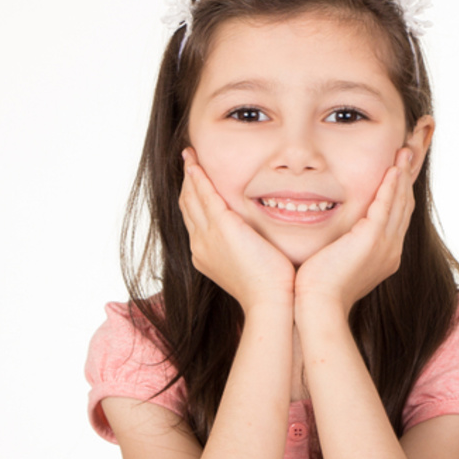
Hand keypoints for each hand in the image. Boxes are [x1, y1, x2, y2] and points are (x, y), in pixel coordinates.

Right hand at [179, 149, 294, 311]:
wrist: (270, 302)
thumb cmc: (270, 289)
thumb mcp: (252, 267)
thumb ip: (248, 251)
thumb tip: (258, 243)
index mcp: (206, 255)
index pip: (195, 220)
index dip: (194, 199)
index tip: (196, 183)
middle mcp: (200, 244)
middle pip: (187, 206)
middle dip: (187, 183)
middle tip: (188, 161)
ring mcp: (208, 235)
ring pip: (191, 197)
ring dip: (190, 174)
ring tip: (189, 156)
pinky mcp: (222, 226)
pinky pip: (204, 194)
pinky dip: (198, 176)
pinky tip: (196, 163)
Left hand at [295, 148, 414, 318]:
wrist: (317, 306)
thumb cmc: (318, 289)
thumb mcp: (335, 262)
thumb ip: (340, 245)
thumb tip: (330, 236)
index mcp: (383, 254)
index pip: (396, 215)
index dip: (400, 189)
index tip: (400, 166)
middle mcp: (390, 249)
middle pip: (405, 204)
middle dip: (408, 175)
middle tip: (411, 149)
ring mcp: (384, 245)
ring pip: (400, 201)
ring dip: (403, 173)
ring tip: (407, 148)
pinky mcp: (372, 240)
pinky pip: (386, 206)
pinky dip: (391, 186)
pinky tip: (393, 168)